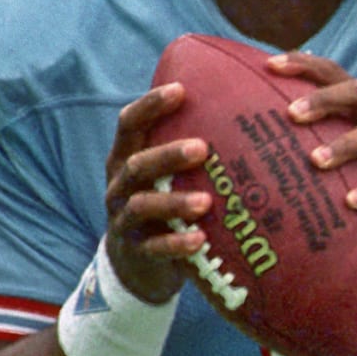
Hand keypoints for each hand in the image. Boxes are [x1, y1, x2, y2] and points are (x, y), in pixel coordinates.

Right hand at [103, 81, 211, 303]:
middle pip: (136, 165)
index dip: (149, 106)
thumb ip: (184, 152)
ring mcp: (124, 220)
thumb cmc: (162, 208)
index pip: (129, 125)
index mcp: (125, 159)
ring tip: (206, 202)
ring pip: (142, 206)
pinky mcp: (135, 252)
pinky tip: (200, 240)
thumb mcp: (164, 177)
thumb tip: (237, 111)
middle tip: (202, 148)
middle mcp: (119, 187)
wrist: (136, 265)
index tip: (180, 90)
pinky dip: (175, 244)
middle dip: (167, 155)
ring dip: (174, 203)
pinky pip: (153, 248)